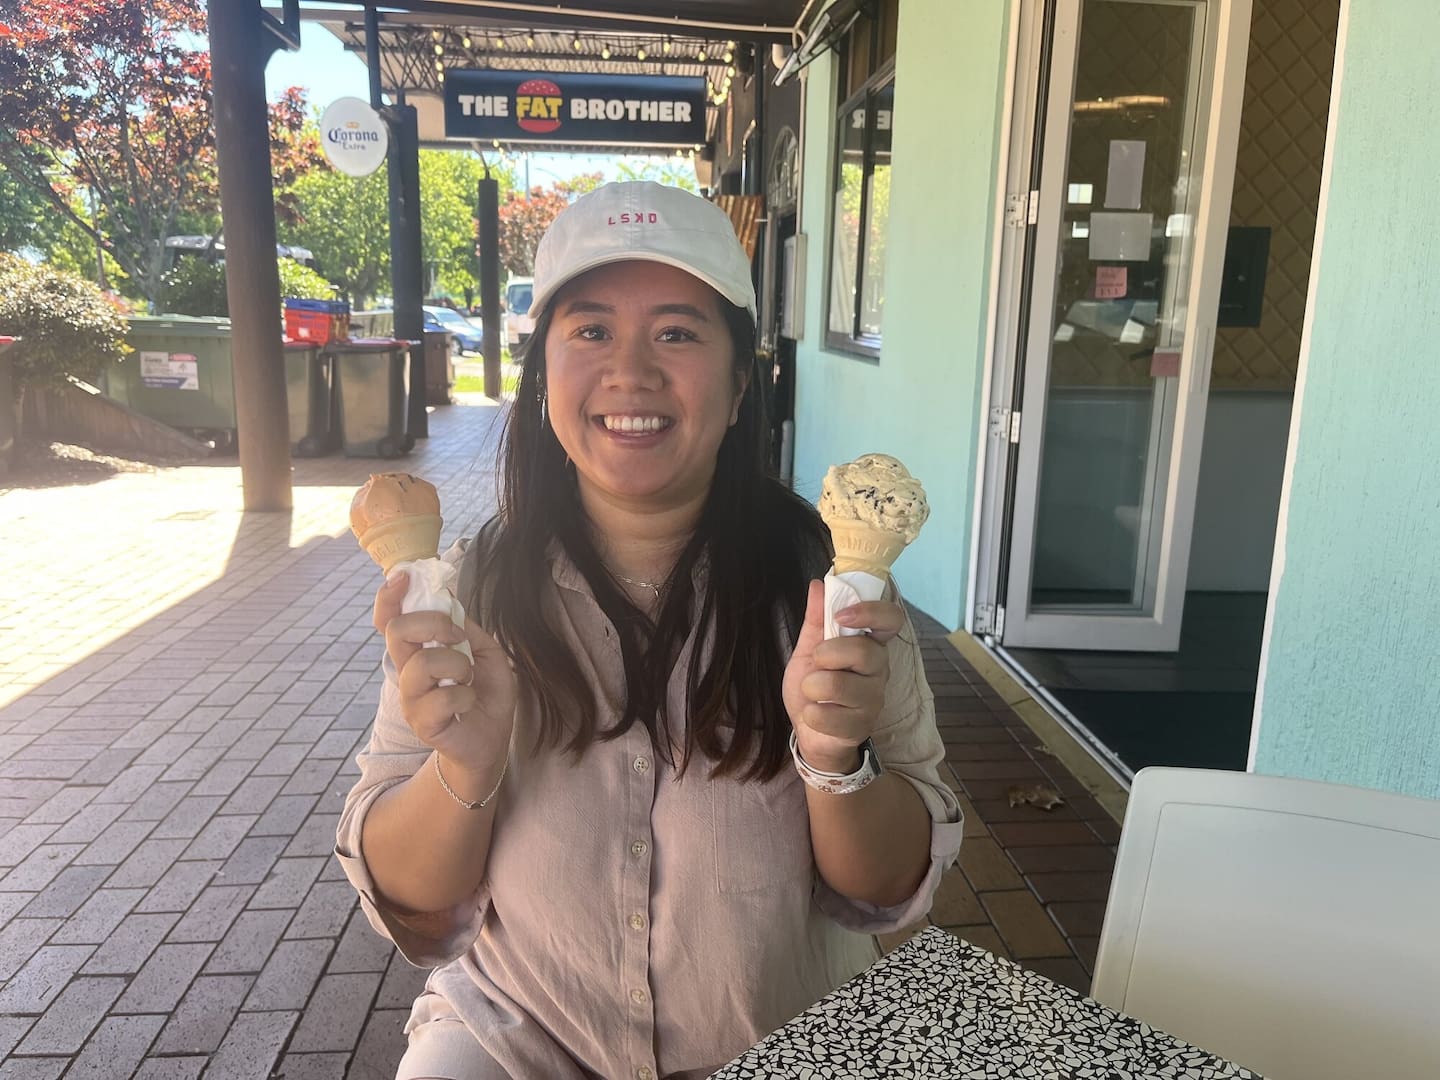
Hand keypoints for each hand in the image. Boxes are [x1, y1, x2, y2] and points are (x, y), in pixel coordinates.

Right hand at [373, 572, 516, 779]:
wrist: (491, 739)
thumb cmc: (485, 694)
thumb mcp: (485, 651)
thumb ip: (466, 627)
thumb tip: (448, 598)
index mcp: (419, 651)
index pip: (389, 620)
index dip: (389, 597)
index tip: (403, 577)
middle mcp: (408, 672)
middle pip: (397, 631)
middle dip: (433, 623)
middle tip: (457, 638)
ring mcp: (412, 698)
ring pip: (423, 663)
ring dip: (457, 665)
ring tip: (468, 679)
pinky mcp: (422, 722)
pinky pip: (444, 697)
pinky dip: (466, 696)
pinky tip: (469, 703)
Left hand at [782, 580, 903, 773]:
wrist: (809, 731)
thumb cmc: (814, 686)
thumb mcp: (810, 648)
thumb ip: (817, 618)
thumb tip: (818, 584)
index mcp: (869, 644)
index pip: (891, 620)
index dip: (871, 612)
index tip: (842, 615)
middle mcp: (878, 670)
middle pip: (865, 652)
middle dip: (829, 653)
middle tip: (817, 660)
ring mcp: (873, 700)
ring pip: (843, 685)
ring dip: (813, 686)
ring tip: (811, 692)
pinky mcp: (860, 727)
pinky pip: (830, 716)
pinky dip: (811, 713)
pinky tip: (814, 714)